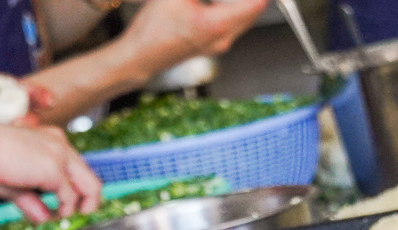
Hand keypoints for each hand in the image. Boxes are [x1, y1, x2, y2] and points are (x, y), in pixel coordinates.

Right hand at [0, 122, 103, 220]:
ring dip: (77, 210)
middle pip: (91, 179)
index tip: (66, 209)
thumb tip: (44, 219)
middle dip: (88, 204)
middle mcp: (61, 144)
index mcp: (51, 140)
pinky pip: (69, 199)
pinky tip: (49, 218)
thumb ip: (33, 201)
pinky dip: (62, 213)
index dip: (75, 193)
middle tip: (75, 220)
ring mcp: (60, 156)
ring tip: (60, 221)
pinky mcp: (54, 170)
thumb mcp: (13, 184)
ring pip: (90, 188)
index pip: (76, 169)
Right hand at [120, 0, 270, 71]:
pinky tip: (226, 0)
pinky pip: (236, 22)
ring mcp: (220, 43)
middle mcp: (223, 38)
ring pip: (246, 17)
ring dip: (246, 1)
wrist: (141, 56)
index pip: (256, 3)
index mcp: (217, 26)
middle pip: (254, 9)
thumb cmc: (153, 31)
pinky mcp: (214, 44)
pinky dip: (237, 7)